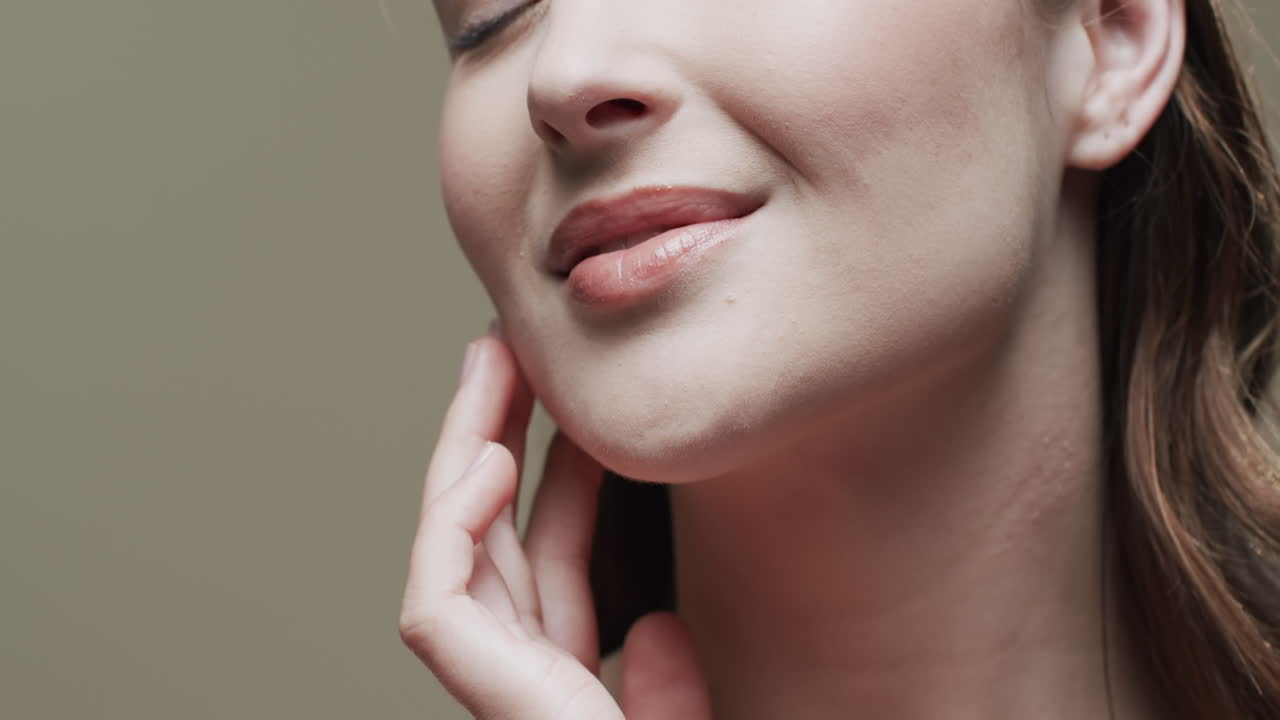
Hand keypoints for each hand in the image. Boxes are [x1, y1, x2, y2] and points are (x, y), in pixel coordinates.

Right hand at [400, 333, 711, 718]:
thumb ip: (669, 691)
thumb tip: (658, 626)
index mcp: (566, 682)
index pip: (550, 561)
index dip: (561, 480)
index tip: (584, 413)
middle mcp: (520, 678)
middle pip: (492, 535)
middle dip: (495, 436)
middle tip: (511, 351)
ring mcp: (497, 690)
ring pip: (455, 548)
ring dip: (467, 448)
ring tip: (490, 361)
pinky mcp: (489, 700)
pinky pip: (438, 605)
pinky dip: (453, 528)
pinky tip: (489, 462)